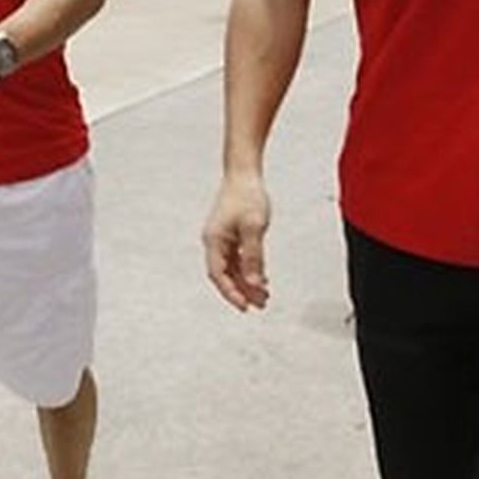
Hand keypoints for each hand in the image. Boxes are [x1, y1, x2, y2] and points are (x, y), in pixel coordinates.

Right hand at [202, 174, 270, 311]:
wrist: (244, 172)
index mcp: (214, 240)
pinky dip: (249, 269)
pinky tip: (262, 278)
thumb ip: (253, 257)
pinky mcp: (231, 233)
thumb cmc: (246, 195)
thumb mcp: (254, 227)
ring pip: (233, 267)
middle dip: (243, 291)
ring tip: (264, 296)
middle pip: (226, 274)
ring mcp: (222, 238)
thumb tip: (254, 282)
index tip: (244, 306)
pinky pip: (238, 258)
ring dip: (247, 282)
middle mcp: (215, 241)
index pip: (218, 275)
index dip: (231, 292)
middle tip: (260, 305)